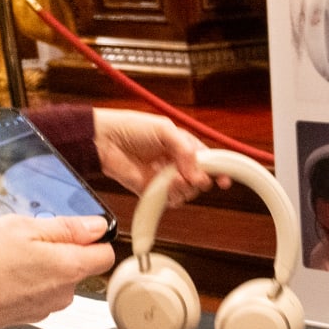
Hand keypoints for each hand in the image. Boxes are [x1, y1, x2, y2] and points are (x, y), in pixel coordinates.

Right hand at [0, 215, 116, 328]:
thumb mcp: (22, 227)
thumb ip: (66, 227)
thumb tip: (96, 227)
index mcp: (70, 270)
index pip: (106, 255)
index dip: (93, 238)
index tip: (76, 229)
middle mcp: (62, 295)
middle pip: (78, 267)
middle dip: (60, 251)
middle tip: (27, 238)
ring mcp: (43, 308)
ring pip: (54, 280)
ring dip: (39, 266)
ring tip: (7, 255)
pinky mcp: (24, 317)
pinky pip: (33, 293)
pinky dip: (22, 281)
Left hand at [92, 108, 228, 205]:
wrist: (104, 141)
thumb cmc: (131, 128)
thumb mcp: (164, 129)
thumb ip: (185, 149)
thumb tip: (197, 173)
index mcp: (184, 146)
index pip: (209, 160)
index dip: (220, 170)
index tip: (224, 179)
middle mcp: (177, 163)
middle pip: (201, 179)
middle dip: (198, 179)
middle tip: (189, 175)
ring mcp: (166, 178)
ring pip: (188, 192)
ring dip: (183, 187)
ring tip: (170, 178)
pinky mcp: (153, 191)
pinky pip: (171, 200)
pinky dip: (170, 196)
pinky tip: (163, 186)